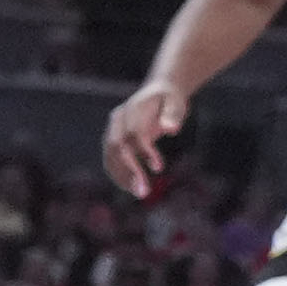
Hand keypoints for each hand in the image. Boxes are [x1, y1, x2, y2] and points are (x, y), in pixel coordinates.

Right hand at [101, 78, 187, 200]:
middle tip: (144, 192)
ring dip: (122, 177)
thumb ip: (173, 114)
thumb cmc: (170, 99)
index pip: (133, 133)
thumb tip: (171, 130)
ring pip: (110, 157)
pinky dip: (120, 175)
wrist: (157, 91)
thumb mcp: (176, 102)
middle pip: (117, 147)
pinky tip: (133, 187)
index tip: (159, 168)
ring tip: (140, 193)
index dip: (144, 151)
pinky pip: (111, 160)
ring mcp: (112, 130)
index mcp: (133, 108)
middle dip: (128, 170)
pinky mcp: (113, 140)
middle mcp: (118, 120)